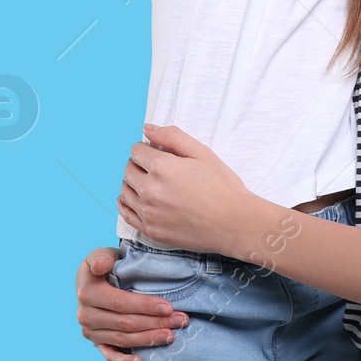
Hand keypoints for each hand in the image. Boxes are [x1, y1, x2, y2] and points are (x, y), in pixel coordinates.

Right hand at [73, 246, 188, 360]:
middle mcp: (86, 315)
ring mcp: (90, 331)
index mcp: (87, 292)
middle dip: (155, 323)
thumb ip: (101, 257)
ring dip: (149, 339)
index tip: (169, 307)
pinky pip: (109, 355)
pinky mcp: (96, 343)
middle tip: (180, 321)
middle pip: (126, 323)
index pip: (121, 303)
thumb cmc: (103, 265)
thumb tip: (102, 265)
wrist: (90, 281)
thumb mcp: (100, 254)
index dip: (146, 306)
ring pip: (123, 339)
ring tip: (171, 336)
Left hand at [118, 124, 252, 254]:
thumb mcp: (202, 153)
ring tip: (146, 183)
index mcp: (162, 167)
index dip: (146, 148)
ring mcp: (149, 213)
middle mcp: (150, 190)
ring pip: (125, 191)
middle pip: (129, 170)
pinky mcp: (152, 231)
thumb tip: (147, 128)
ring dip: (132, 183)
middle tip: (152, 167)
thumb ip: (172, 137)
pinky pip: (126, 215)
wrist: (235, 224)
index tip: (154, 152)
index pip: (137, 151)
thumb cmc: (223, 187)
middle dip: (138, 164)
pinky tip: (133, 200)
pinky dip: (126, 204)